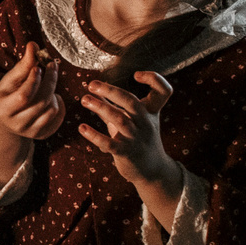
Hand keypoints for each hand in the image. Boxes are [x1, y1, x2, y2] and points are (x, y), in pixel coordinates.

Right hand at [0, 44, 66, 139]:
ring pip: (52, 109)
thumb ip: (22, 65)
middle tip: (53, 65)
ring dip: (54, 93)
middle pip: (42, 101)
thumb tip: (33, 45)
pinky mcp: (42, 135)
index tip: (39, 65)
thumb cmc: (7, 95)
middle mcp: (17, 124)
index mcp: (4, 109)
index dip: (34, 79)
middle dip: (50, 80)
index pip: (24, 95)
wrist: (5, 122)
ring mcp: (30, 132)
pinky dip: (59, 104)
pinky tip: (51, 98)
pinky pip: (59, 117)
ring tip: (47, 85)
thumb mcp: (9, 81)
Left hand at [77, 71, 181, 192]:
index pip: (164, 91)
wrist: (153, 170)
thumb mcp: (133, 120)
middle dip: (112, 91)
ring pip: (120, 120)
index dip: (154, 79)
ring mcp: (136, 138)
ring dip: (101, 108)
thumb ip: (115, 106)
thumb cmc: (140, 139)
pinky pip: (109, 144)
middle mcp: (146, 123)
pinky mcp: (126, 153)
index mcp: (151, 112)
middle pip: (132, 102)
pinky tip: (82, 127)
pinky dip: (94, 135)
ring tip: (84, 99)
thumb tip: (95, 90)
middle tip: (92, 84)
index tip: (135, 74)